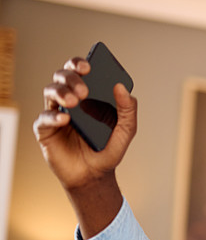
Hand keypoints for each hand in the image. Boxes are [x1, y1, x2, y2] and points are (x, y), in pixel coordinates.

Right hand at [35, 57, 137, 190]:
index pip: (80, 71)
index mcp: (89, 95)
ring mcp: (56, 113)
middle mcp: (70, 100)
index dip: (80, 63)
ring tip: (74, 103)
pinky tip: (65, 120)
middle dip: (71, 78)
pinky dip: (54, 117)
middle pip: (63, 77)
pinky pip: (44, 118)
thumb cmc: (108, 150)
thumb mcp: (126, 131)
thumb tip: (121, 87)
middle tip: (84, 90)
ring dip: (62, 93)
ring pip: (50, 91)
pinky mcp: (45, 130)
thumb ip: (128, 110)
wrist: (95, 176)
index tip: (88, 66)